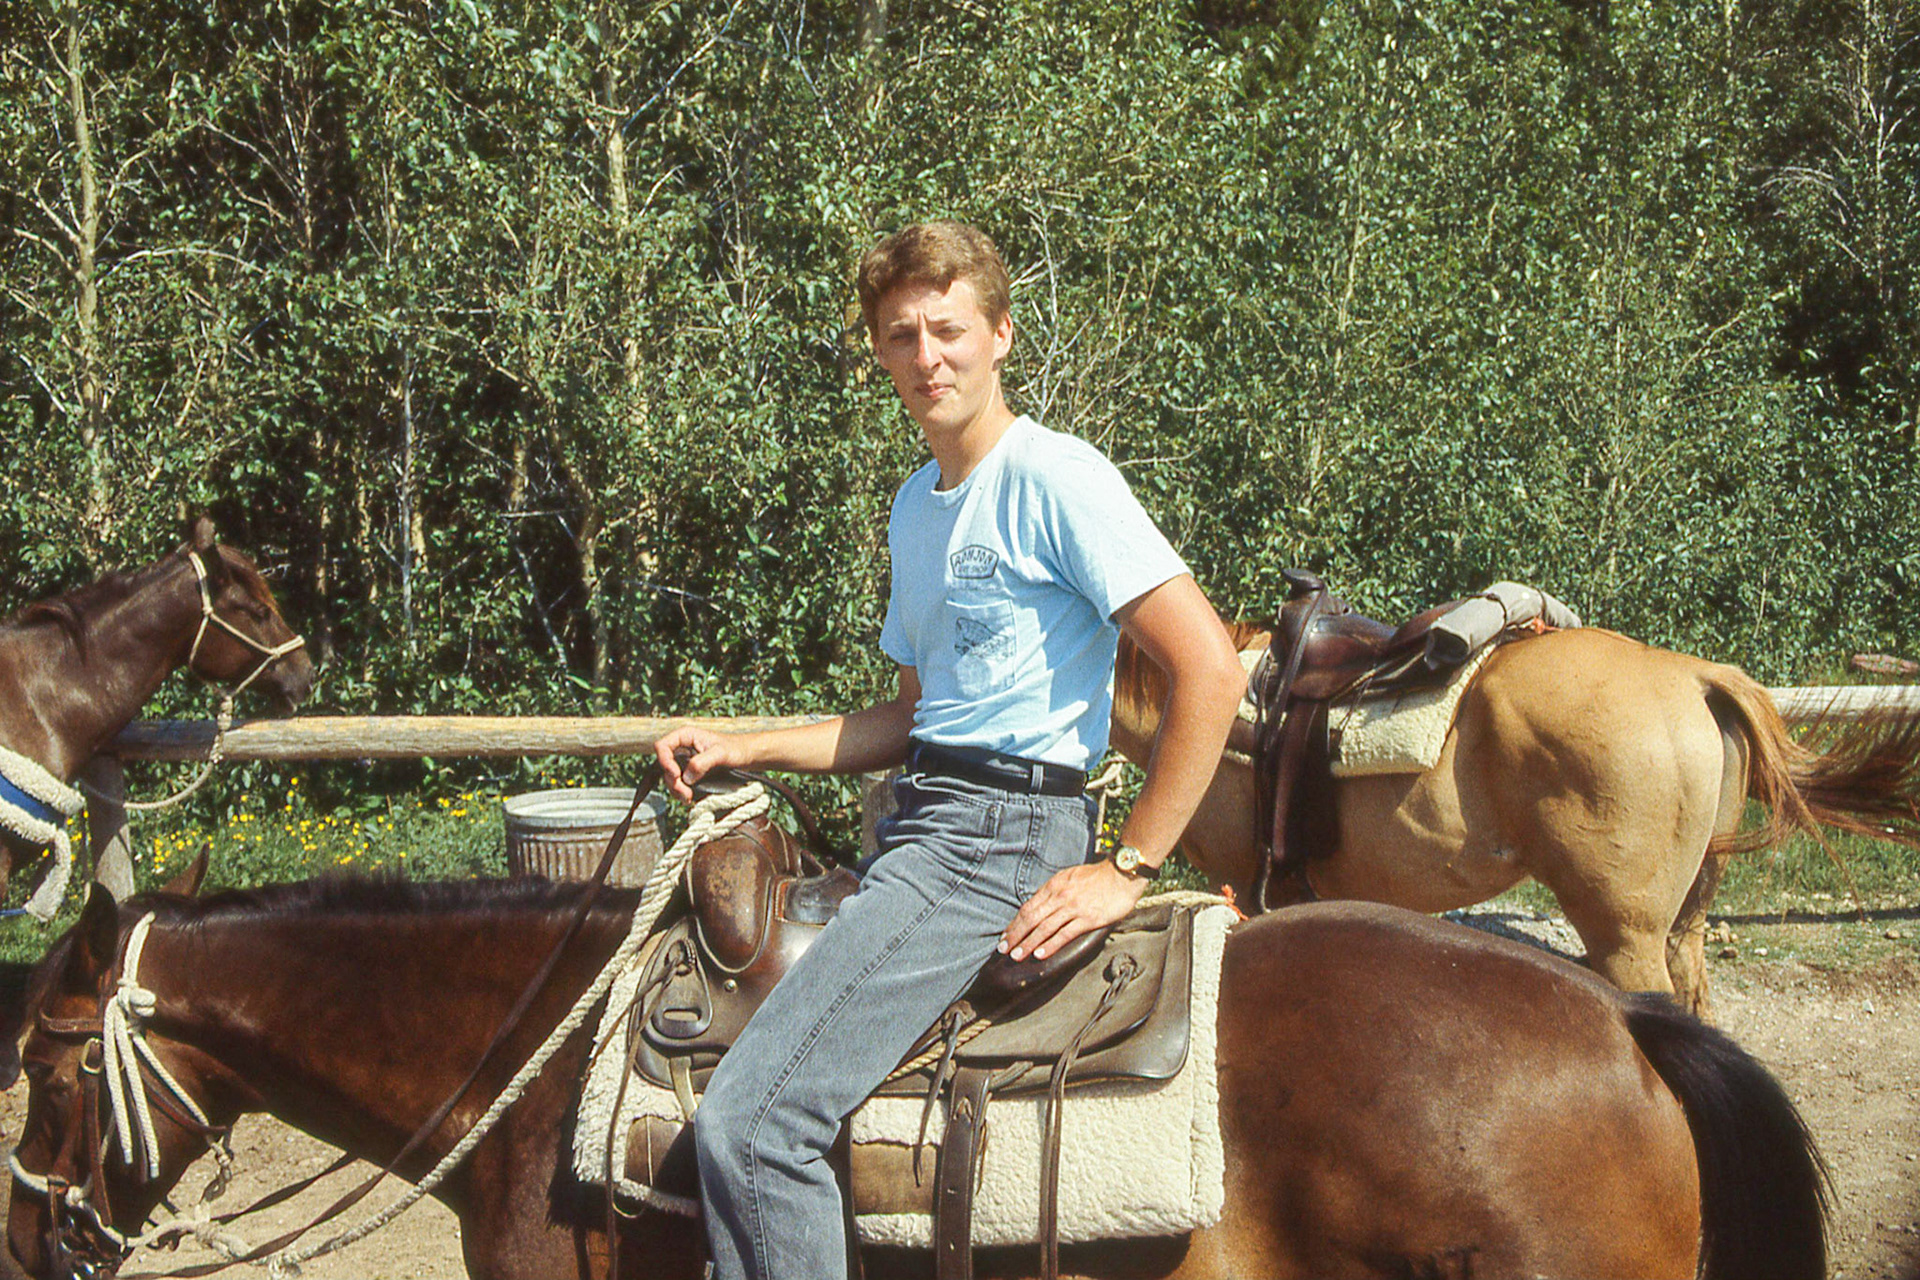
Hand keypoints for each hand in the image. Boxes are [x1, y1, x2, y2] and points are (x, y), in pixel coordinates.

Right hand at [653, 727, 750, 802]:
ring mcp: (685, 761)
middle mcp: (682, 748)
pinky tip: (691, 798)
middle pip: (664, 766)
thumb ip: (702, 762)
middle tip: (686, 793)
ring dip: (677, 789)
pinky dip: (682, 792)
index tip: (677, 775)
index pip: (662, 747)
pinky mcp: (690, 773)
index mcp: (685, 736)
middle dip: (673, 781)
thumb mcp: (721, 753)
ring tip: (689, 797)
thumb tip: (686, 777)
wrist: (748, 756)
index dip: (665, 762)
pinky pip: (679, 784)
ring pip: (670, 777)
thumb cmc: (737, 749)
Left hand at [999, 860, 1148, 960]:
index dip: (1014, 924)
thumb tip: (1040, 905)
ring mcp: (1073, 908)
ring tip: (1016, 956)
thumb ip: (1055, 891)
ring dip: (1028, 943)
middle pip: (1031, 919)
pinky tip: (1040, 955)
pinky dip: (1050, 945)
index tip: (1005, 936)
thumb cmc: (1097, 877)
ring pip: (1044, 928)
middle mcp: (1059, 897)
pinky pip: (1064, 934)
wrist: (1121, 874)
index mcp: (1053, 886)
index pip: (1028, 907)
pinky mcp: (1087, 919)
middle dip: (1015, 936)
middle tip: (1003, 950)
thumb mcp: (1069, 877)